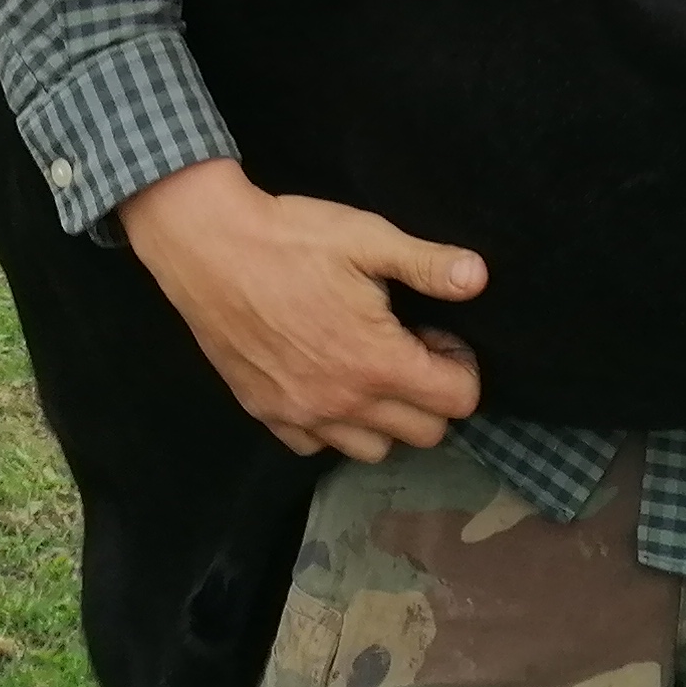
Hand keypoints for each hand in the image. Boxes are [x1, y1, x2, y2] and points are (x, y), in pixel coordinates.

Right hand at [117, 159, 484, 461]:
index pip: (457, 401)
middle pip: (425, 434)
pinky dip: (332, 426)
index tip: (438, 335)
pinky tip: (325, 380)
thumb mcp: (367, 237)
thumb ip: (427, 264)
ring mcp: (301, 414)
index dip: (462, 367)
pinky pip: (316, 446)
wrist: (206, 246)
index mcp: (377, 362)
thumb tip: (479, 277)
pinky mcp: (265, 412)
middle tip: (410, 347)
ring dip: (386, 418)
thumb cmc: (290, 238)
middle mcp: (343, 403)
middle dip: (432, 394)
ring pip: (373, 449)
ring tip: (370, 369)